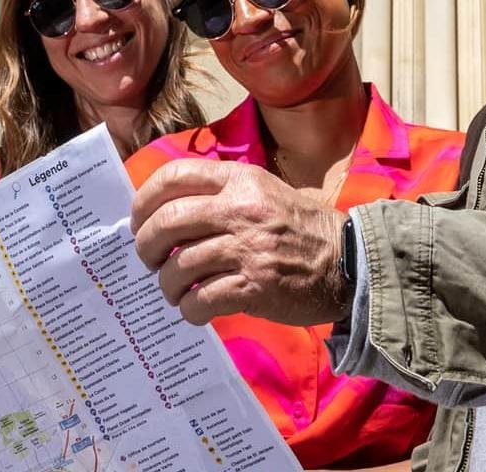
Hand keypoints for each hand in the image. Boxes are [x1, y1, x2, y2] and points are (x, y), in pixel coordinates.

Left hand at [131, 158, 348, 326]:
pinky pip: (201, 300)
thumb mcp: (265, 191)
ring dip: (168, 284)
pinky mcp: (254, 287)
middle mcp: (241, 209)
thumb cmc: (302, 228)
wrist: (348, 261)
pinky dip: (190, 308)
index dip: (144, 199)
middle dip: (146, 245)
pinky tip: (195, 308)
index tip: (137, 220)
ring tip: (175, 290)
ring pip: (180, 266)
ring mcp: (248, 249)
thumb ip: (223, 194)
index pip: (175, 176)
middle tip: (149, 259)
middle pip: (168, 221)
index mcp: (241, 180)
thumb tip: (168, 213)